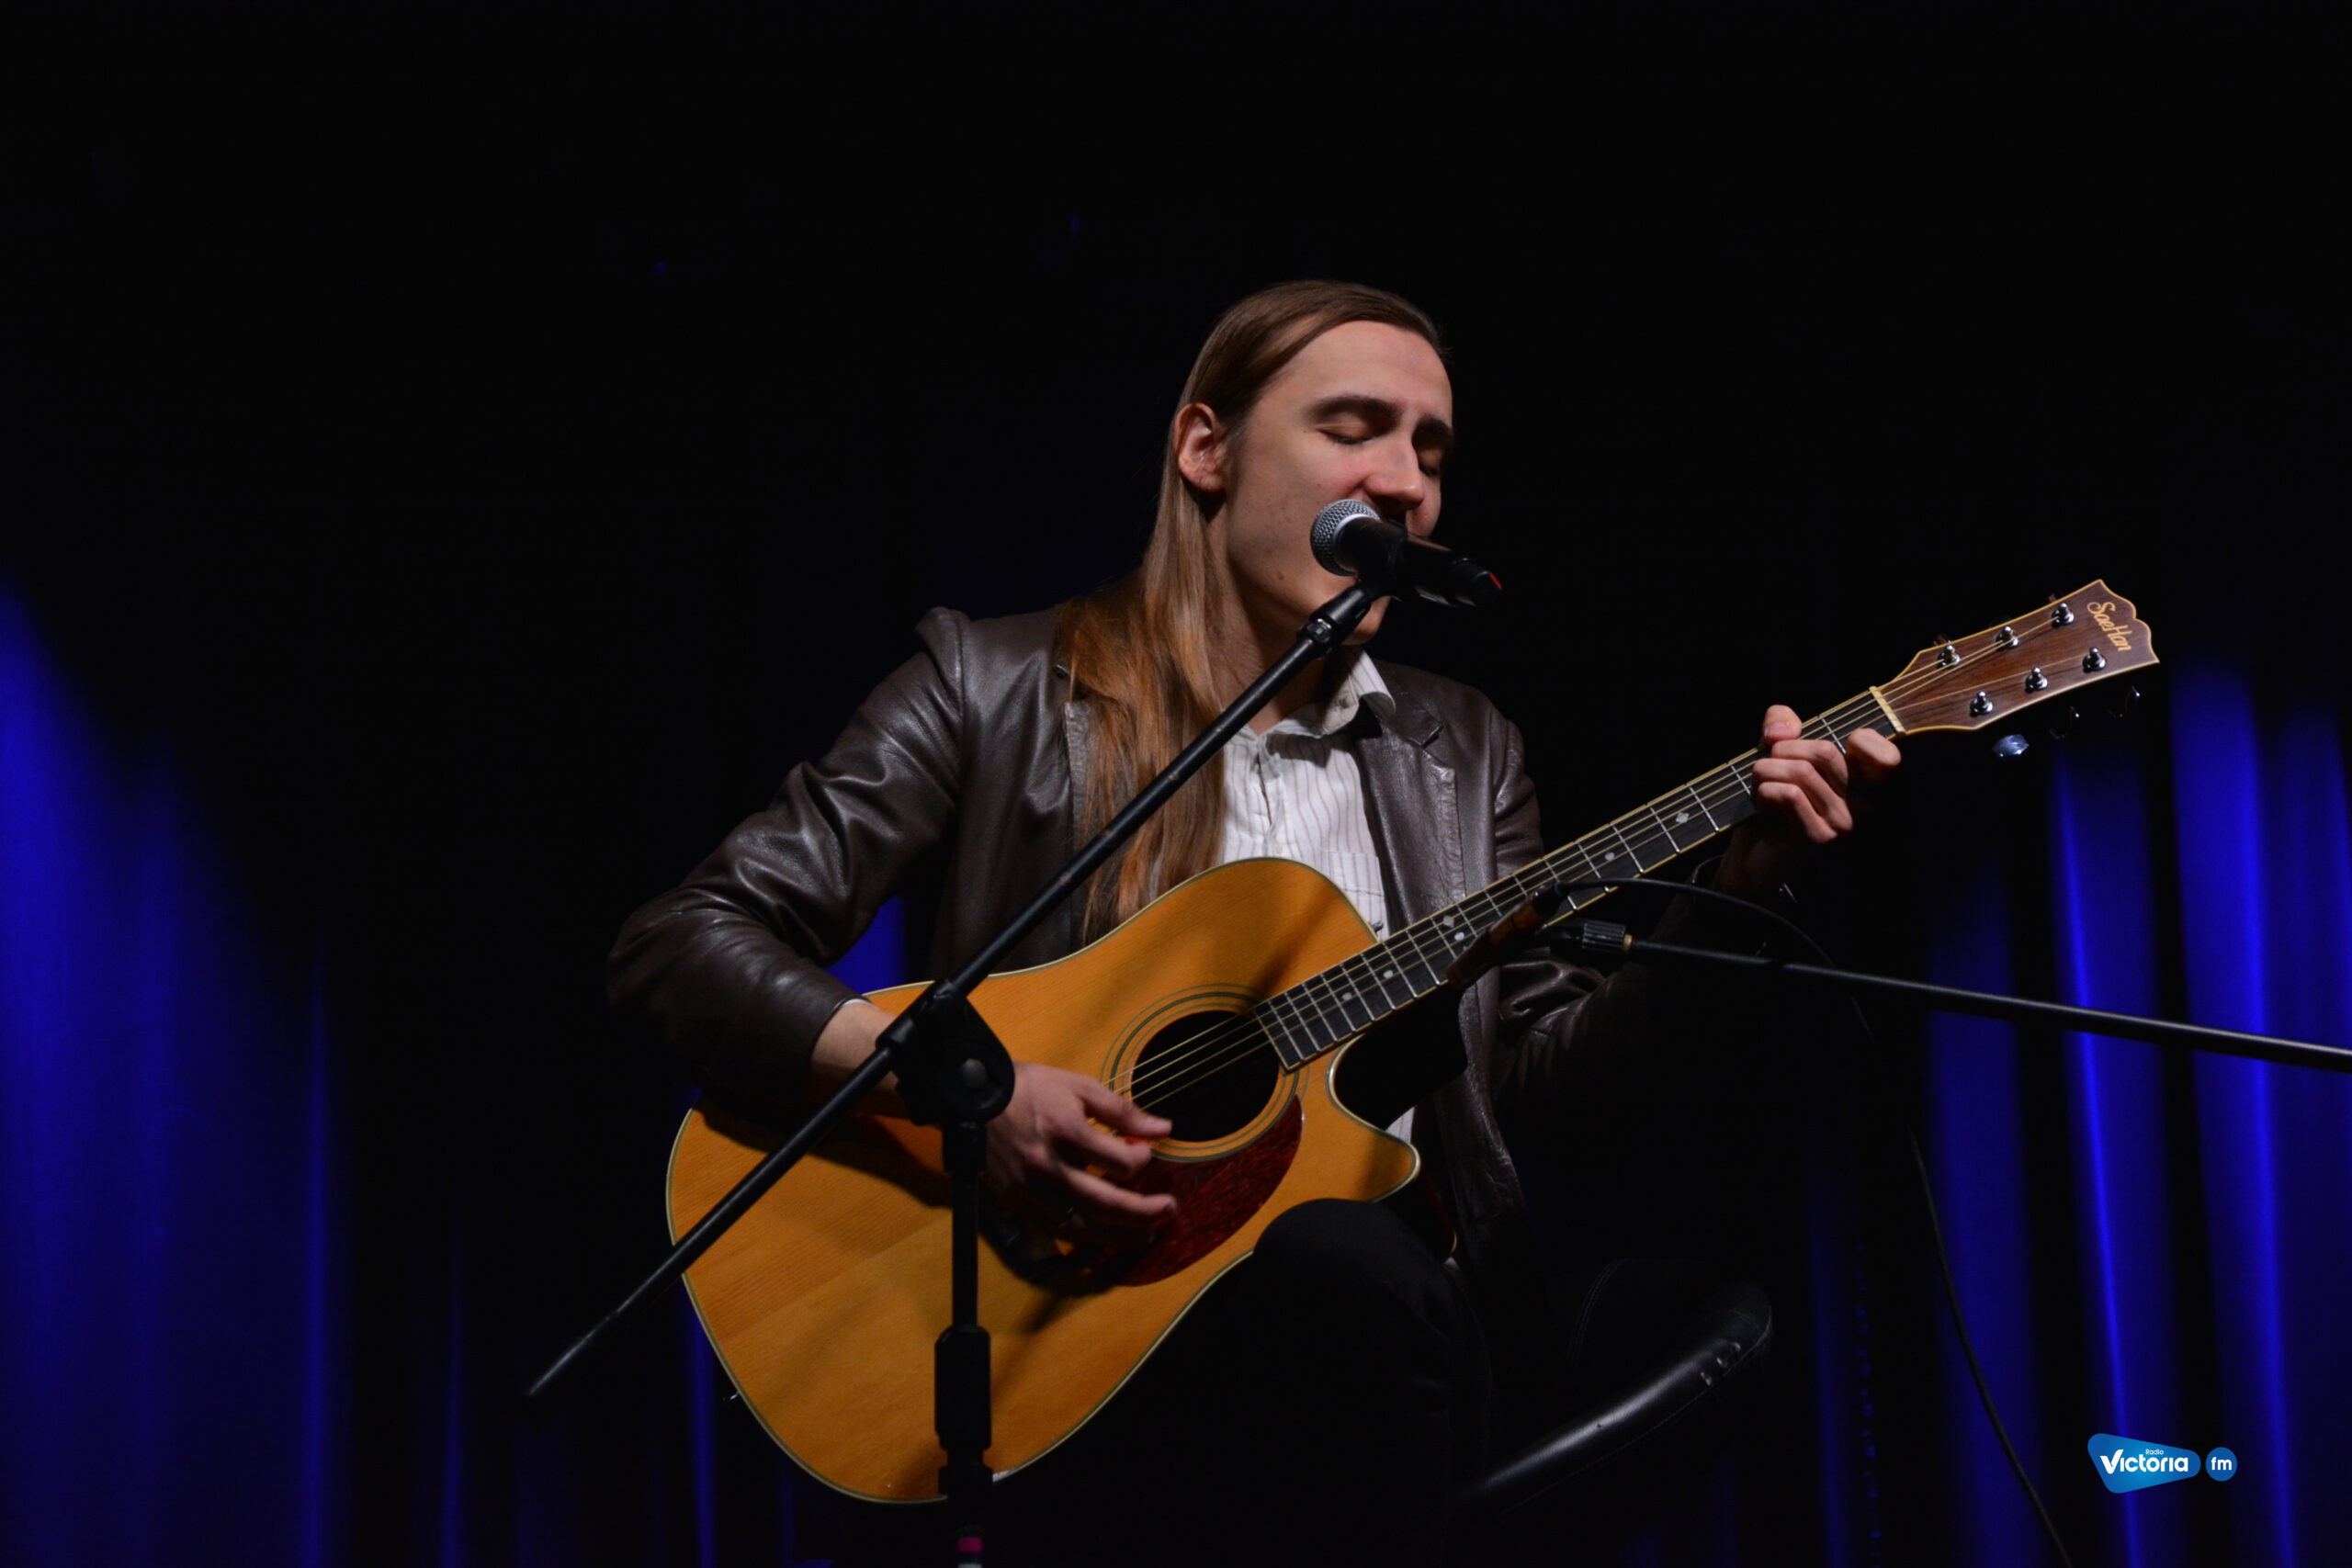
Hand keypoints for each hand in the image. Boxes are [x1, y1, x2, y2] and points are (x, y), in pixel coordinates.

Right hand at [985, 1063, 1175, 1240]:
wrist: (975, 1099)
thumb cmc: (1030, 1088)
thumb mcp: (1078, 1086)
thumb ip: (1122, 1110)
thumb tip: (1164, 1128)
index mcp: (1067, 1131)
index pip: (1120, 1161)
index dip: (1142, 1157)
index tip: (1144, 1149)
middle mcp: (1049, 1166)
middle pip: (1107, 1203)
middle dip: (1144, 1211)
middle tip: (1170, 1210)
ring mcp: (1031, 1190)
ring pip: (1084, 1227)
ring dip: (1121, 1235)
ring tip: (1148, 1234)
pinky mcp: (1017, 1203)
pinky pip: (1057, 1232)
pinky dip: (1087, 1239)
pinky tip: (1107, 1236)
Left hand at [1716, 704, 1899, 898]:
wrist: (1751, 854)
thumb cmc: (1771, 798)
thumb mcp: (1778, 751)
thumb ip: (1782, 724)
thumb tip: (1781, 731)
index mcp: (1864, 783)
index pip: (1886, 756)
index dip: (1862, 739)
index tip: (1824, 750)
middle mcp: (1862, 805)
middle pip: (1825, 752)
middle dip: (1782, 752)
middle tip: (1769, 769)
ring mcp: (1843, 824)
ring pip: (1800, 772)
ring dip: (1764, 773)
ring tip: (1762, 788)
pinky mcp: (1818, 838)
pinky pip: (1788, 794)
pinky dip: (1764, 791)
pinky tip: (1763, 806)